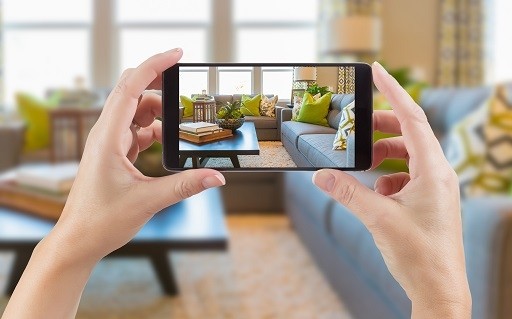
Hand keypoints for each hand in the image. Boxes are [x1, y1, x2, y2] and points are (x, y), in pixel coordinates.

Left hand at [2, 49, 225, 318]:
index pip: (131, 87)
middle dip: (159, 84)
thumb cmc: (101, 220)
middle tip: (184, 87)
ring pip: (135, 111)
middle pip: (132, 92)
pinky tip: (166, 142)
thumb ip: (185, 186)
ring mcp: (108, 143)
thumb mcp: (149, 201)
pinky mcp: (113, 153)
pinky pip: (135, 130)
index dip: (155, 66)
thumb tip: (216, 176)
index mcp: (108, 137)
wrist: (78, 240)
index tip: (177, 55)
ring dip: (158, 112)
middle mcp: (105, 134)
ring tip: (180, 124)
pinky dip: (152, 130)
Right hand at [313, 62, 470, 317]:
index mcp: (433, 170)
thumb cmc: (419, 255)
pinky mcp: (430, 200)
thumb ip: (347, 193)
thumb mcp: (377, 218)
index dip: (394, 91)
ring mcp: (436, 188)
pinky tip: (376, 190)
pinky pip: (408, 175)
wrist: (438, 289)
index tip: (377, 71)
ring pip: (408, 155)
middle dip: (382, 126)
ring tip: (363, 162)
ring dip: (384, 153)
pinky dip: (389, 175)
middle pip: (410, 133)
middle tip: (358, 126)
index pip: (413, 117)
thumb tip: (320, 176)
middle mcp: (439, 174)